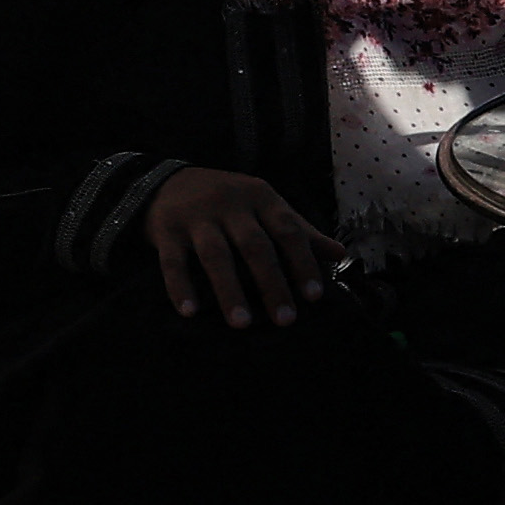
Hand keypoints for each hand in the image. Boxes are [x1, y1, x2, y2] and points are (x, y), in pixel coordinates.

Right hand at [139, 166, 347, 326]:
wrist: (164, 181)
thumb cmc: (226, 200)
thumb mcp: (264, 205)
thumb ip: (299, 230)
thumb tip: (340, 254)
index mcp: (260, 196)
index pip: (287, 230)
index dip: (302, 262)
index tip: (313, 296)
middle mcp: (228, 203)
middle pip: (254, 245)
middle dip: (271, 284)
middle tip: (284, 320)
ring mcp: (195, 216)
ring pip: (215, 255)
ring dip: (229, 290)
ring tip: (241, 322)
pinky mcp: (165, 229)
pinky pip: (172, 261)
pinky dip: (180, 287)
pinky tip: (189, 311)